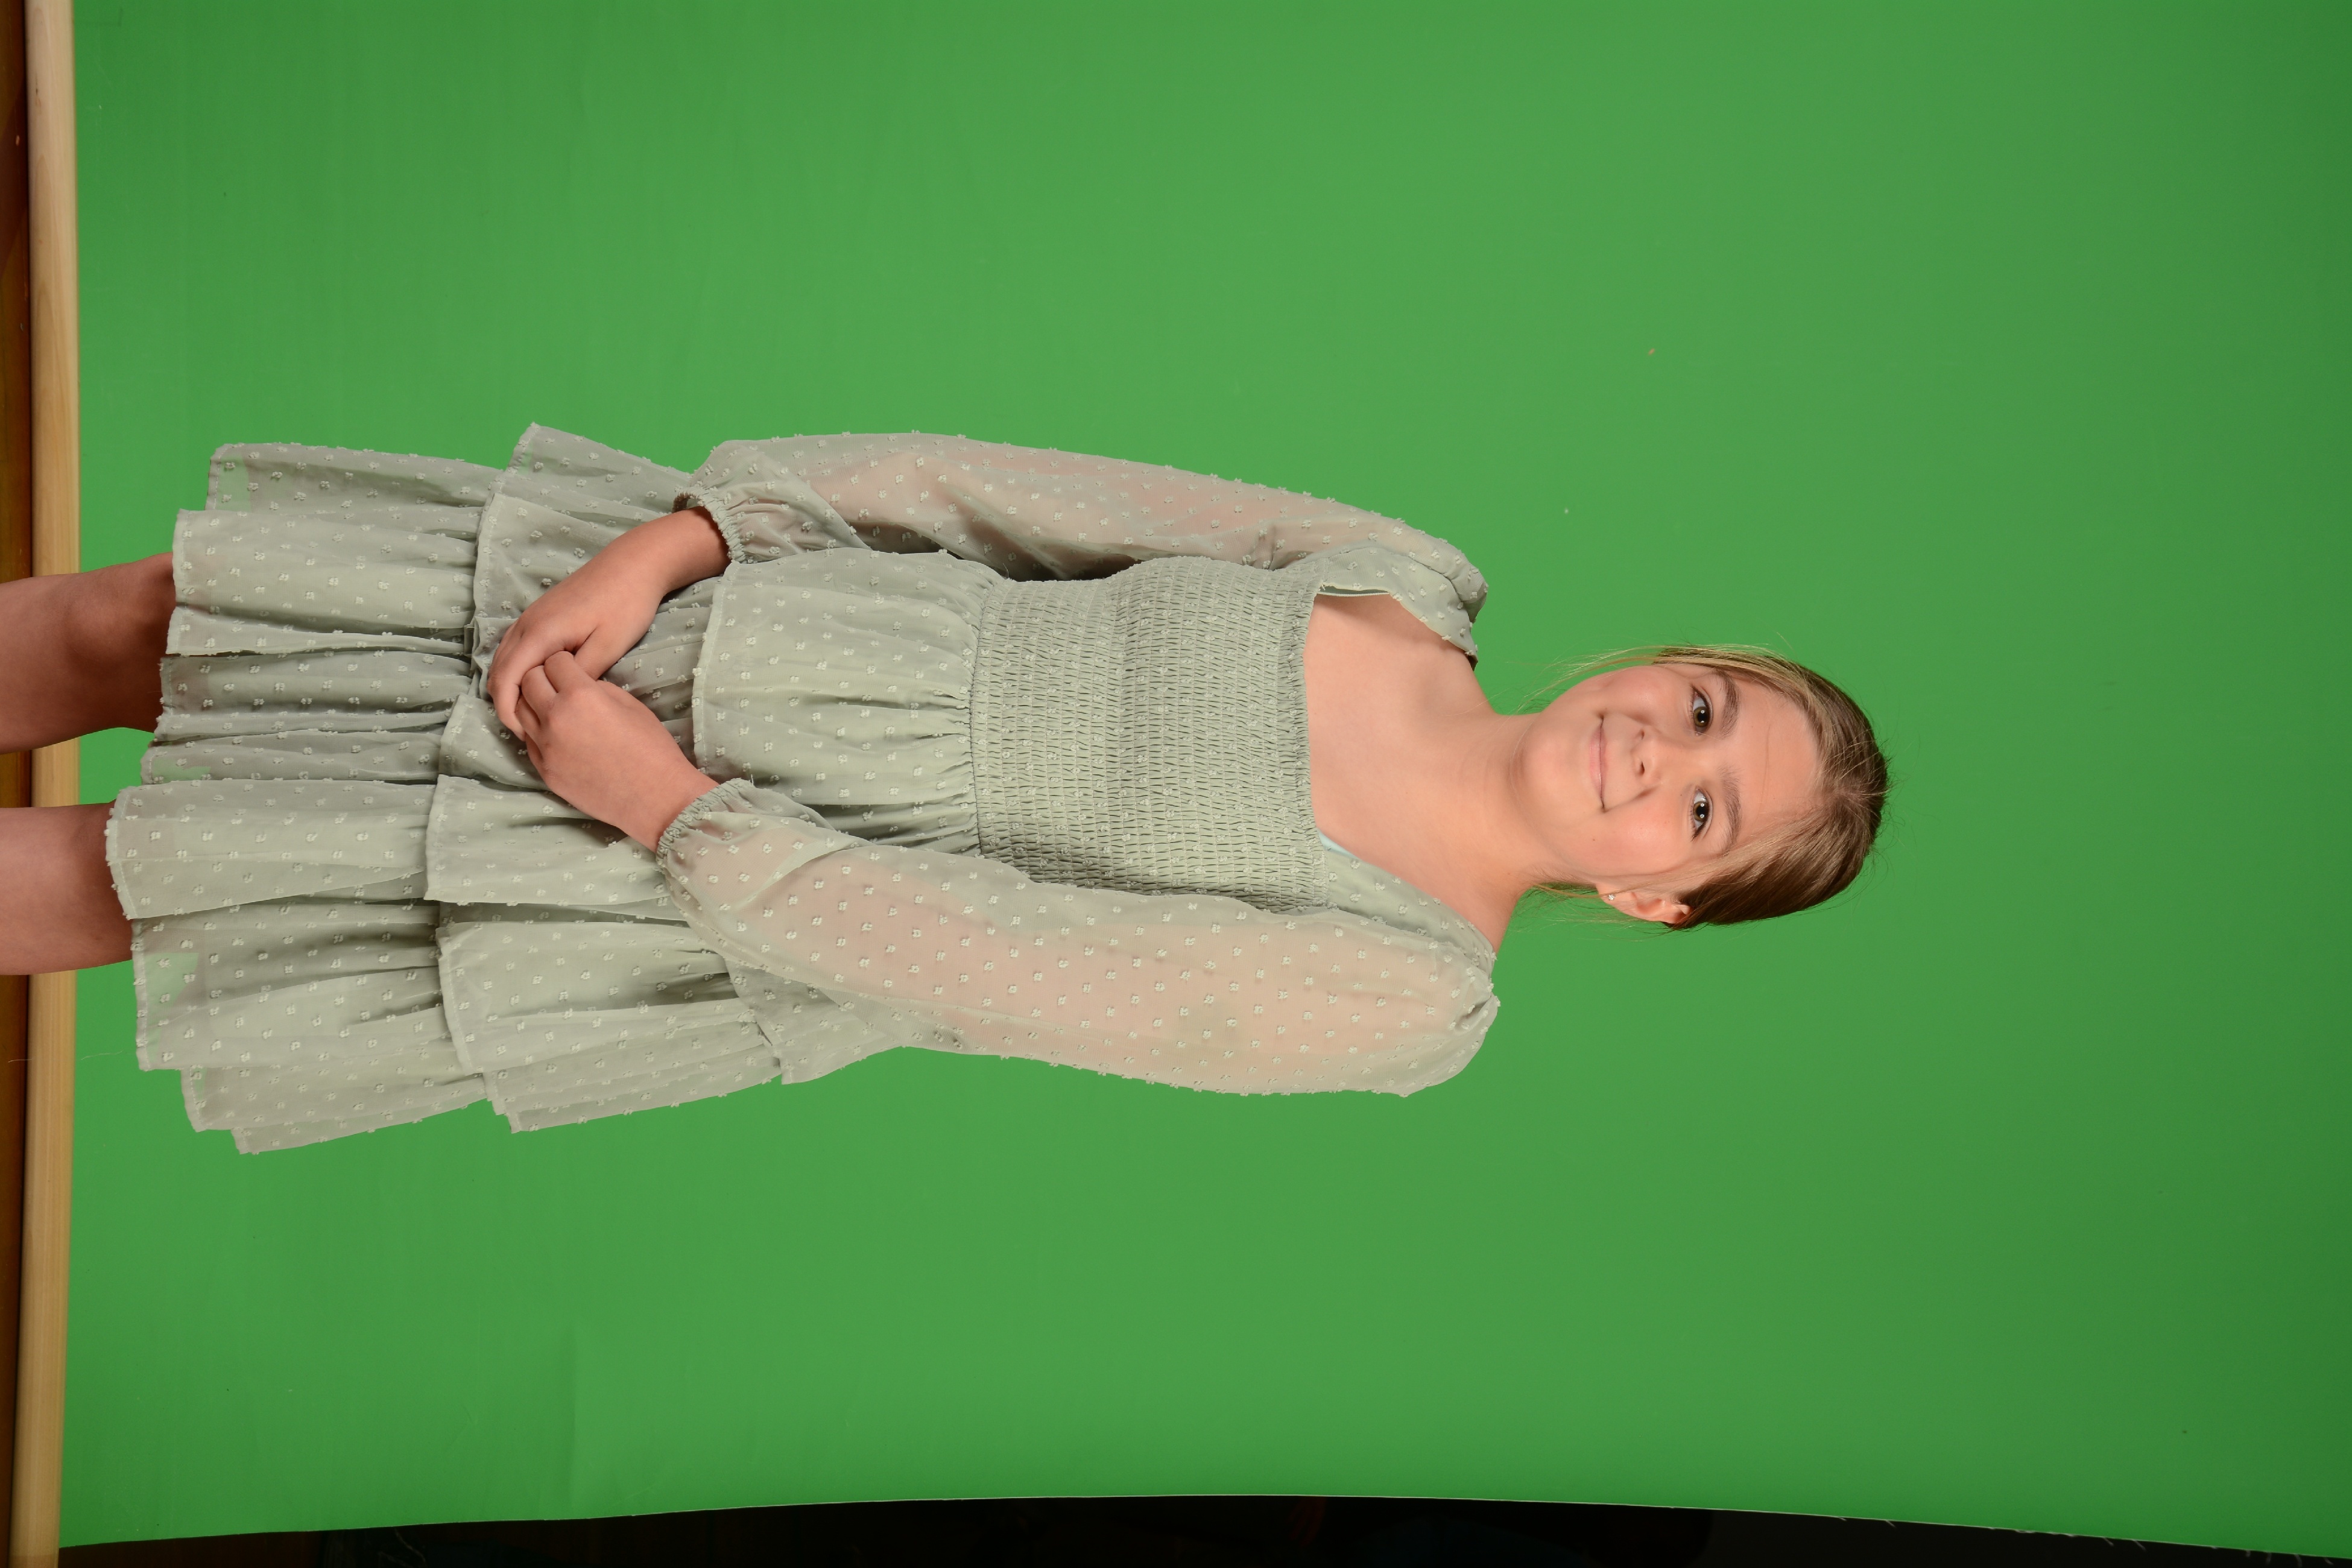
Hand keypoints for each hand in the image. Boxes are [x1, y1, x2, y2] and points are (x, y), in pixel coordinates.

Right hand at [486, 509, 728, 733]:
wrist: (634, 563)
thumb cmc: (626, 604)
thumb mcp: (608, 646)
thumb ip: (579, 676)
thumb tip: (559, 699)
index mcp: (539, 633)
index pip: (505, 680)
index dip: (508, 711)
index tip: (524, 736)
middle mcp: (526, 623)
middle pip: (499, 671)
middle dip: (506, 704)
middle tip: (529, 732)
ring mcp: (531, 616)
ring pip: (505, 659)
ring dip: (511, 687)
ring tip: (534, 714)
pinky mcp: (541, 614)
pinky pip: (517, 647)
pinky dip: (518, 670)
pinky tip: (541, 686)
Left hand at [509, 651, 719, 848]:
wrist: (655, 798)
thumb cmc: (652, 749)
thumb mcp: (630, 705)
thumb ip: (597, 688)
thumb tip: (577, 684)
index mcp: (581, 696)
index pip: (554, 661)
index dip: (565, 662)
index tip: (572, 668)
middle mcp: (556, 718)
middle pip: (528, 681)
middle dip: (543, 676)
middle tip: (559, 684)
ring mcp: (546, 747)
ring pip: (519, 710)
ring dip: (534, 703)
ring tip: (554, 708)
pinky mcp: (544, 770)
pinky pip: (528, 740)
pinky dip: (538, 731)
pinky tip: (558, 734)